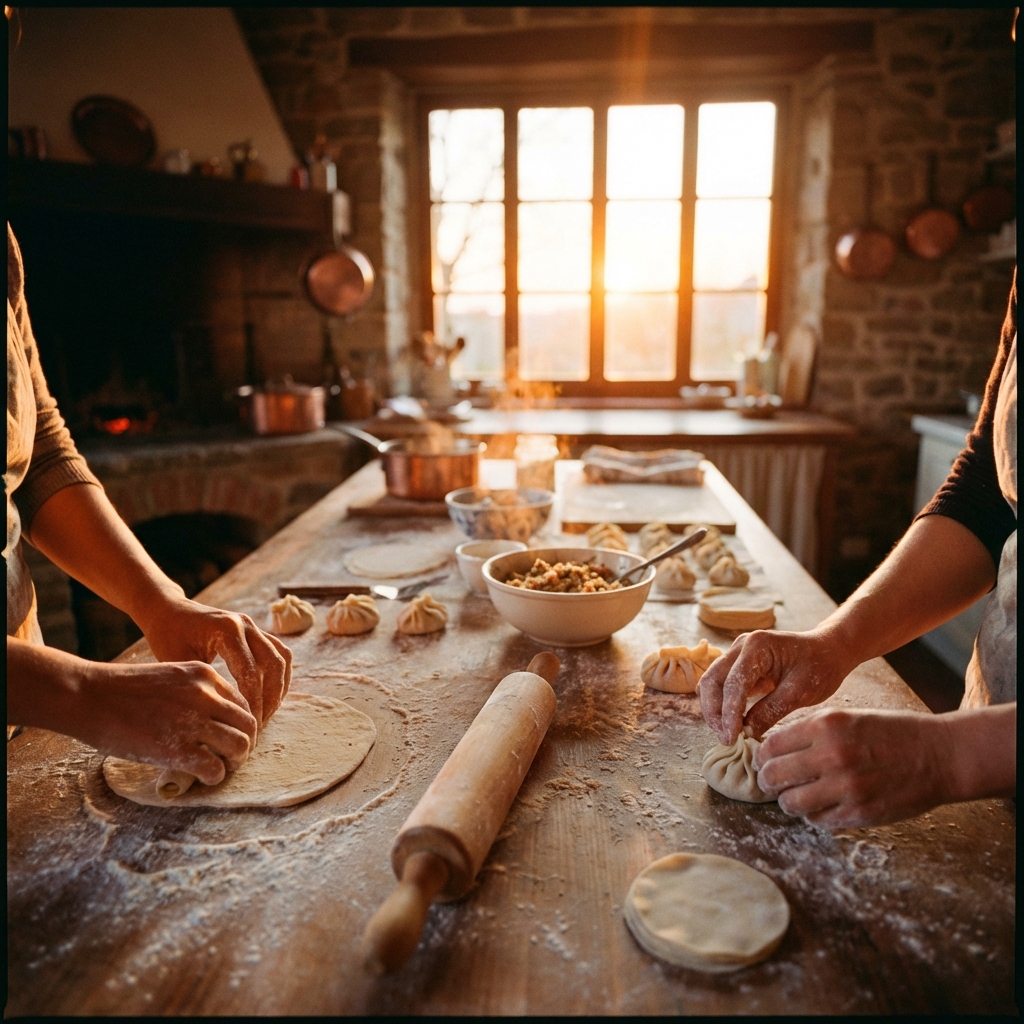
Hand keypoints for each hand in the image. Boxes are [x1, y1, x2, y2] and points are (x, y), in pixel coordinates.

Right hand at [80, 660, 258, 785]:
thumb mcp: (169, 677)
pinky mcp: (177, 748)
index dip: (240, 723)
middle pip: (249, 724)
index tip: (230, 736)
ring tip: (221, 767)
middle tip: (231, 756)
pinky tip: (203, 778)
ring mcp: (193, 721)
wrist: (88, 696)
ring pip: (240, 746)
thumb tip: (210, 718)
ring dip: (235, 761)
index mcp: (205, 675)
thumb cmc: (121, 689)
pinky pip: (214, 768)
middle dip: (245, 743)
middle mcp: (206, 695)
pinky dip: (214, 777)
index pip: (242, 703)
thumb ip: (194, 692)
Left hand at [136, 594, 290, 728]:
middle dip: (270, 699)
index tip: (247, 726)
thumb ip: (202, 684)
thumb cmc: (167, 636)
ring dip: (279, 689)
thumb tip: (219, 719)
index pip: (251, 672)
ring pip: (282, 659)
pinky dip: (280, 676)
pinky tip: (271, 697)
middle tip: (259, 726)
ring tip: (266, 714)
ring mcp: (254, 626)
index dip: (253, 703)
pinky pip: (280, 653)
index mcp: (227, 630)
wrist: (168, 610)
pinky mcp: (256, 631)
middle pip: (274, 665)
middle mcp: (246, 625)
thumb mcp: (178, 662)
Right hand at [698, 628, 850, 743]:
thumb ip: (771, 711)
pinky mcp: (738, 665)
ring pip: (711, 683)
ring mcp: (737, 654)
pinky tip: (732, 723)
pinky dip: (721, 704)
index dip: (729, 713)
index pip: (733, 683)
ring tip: (727, 734)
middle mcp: (740, 646)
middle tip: (726, 739)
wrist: (829, 650)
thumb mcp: (800, 692)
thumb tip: (746, 732)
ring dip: (714, 709)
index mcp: (757, 646)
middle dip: (714, 712)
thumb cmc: (819, 667)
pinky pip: (721, 685)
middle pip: (712, 680)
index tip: (731, 738)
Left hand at [752, 708, 955, 827]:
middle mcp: (832, 756)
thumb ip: (810, 731)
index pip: (771, 745)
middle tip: (770, 781)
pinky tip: (820, 806)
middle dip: (767, 780)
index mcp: (826, 726)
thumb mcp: (846, 718)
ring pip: (790, 803)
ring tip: (795, 796)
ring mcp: (846, 787)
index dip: (761, 755)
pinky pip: (817, 821)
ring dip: (787, 801)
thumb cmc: (890, 732)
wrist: (938, 755)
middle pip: (773, 776)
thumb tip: (772, 748)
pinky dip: (812, 815)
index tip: (762, 760)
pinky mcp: (859, 813)